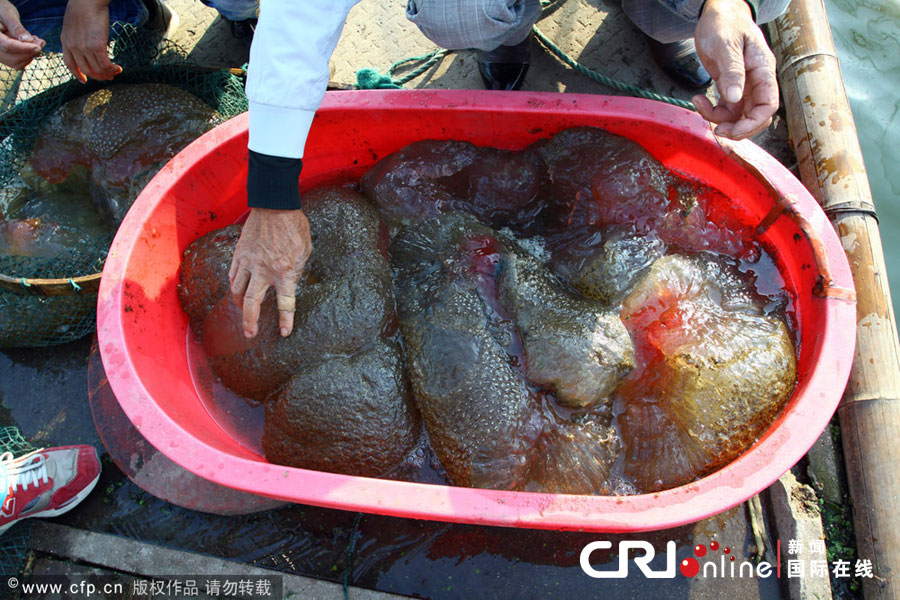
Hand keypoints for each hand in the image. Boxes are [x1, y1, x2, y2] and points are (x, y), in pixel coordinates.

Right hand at [0, 0, 43, 69]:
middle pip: (13, 57)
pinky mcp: (6, 57)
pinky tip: (32, 44)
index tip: (38, 47)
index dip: (23, 48)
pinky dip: (29, 55)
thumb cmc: (2, 10)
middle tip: (40, 42)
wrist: (0, 15)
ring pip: (17, 62)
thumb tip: (28, 40)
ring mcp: (0, 54)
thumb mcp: (8, 15)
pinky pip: (19, 62)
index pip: (7, 46)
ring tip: (36, 40)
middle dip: (30, 52)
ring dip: (31, 54)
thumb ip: (16, 27)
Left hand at [61, 0, 120, 82]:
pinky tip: (118, 68)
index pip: (70, 64)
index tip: (85, 80)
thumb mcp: (73, 24)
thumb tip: (85, 43)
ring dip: (108, 74)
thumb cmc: (83, 8)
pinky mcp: (96, 47)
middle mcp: (73, 47)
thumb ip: (76, 36)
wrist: (86, 1)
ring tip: (115, 72)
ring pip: (97, 69)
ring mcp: (84, 48)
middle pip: (86, 70)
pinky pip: (105, 64)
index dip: (78, 74)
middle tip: (108, 77)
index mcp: (65, 41)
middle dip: (98, 76)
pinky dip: (112, 69)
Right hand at [229, 208, 311, 337]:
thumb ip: (298, 269)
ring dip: (239, 305)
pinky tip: (237, 290)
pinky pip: (233, 275)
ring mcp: (249, 262)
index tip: (284, 332)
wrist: (274, 205)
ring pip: (237, 290)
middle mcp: (264, 270)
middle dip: (250, 321)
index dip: (285, 320)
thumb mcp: (305, 251)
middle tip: (250, 333)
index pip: (285, 303)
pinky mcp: (239, 254)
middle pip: (252, 303)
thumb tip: (290, 283)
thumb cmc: (294, 226)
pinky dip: (234, 285)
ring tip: (242, 313)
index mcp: (285, 272)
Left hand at [692, 0, 778, 139]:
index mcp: (763, 69)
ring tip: (699, 106)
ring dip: (719, 119)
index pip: (769, 105)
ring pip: (738, 114)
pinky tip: (698, 100)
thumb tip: (735, 97)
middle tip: (716, 130)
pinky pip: (725, 108)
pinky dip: (712, 110)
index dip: (754, 123)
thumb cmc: (724, 23)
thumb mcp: (726, 44)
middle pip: (756, 115)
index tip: (732, 129)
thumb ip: (732, 71)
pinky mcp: (730, 86)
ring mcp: (744, 85)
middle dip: (737, 128)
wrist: (716, 13)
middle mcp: (756, 80)